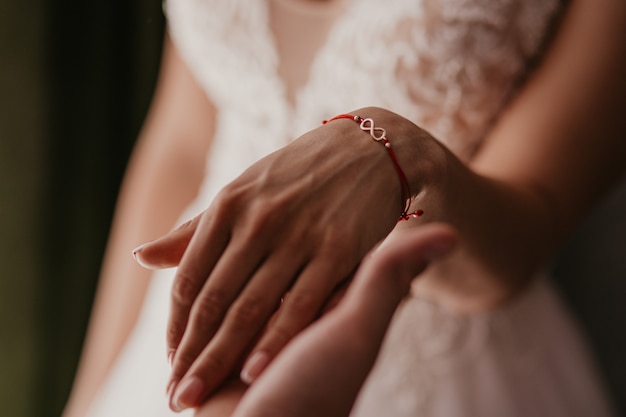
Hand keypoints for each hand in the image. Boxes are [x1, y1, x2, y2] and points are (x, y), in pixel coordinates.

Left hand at [134, 107, 440, 410]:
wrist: (369, 151)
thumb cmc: (298, 178)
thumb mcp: (243, 193)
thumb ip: (194, 232)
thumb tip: (140, 257)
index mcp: (229, 205)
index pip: (189, 279)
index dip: (176, 328)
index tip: (171, 363)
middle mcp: (258, 220)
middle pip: (215, 300)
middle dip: (193, 355)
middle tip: (177, 398)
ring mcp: (299, 234)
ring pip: (253, 308)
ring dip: (223, 358)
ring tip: (203, 396)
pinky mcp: (339, 249)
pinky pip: (302, 304)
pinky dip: (277, 341)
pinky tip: (255, 372)